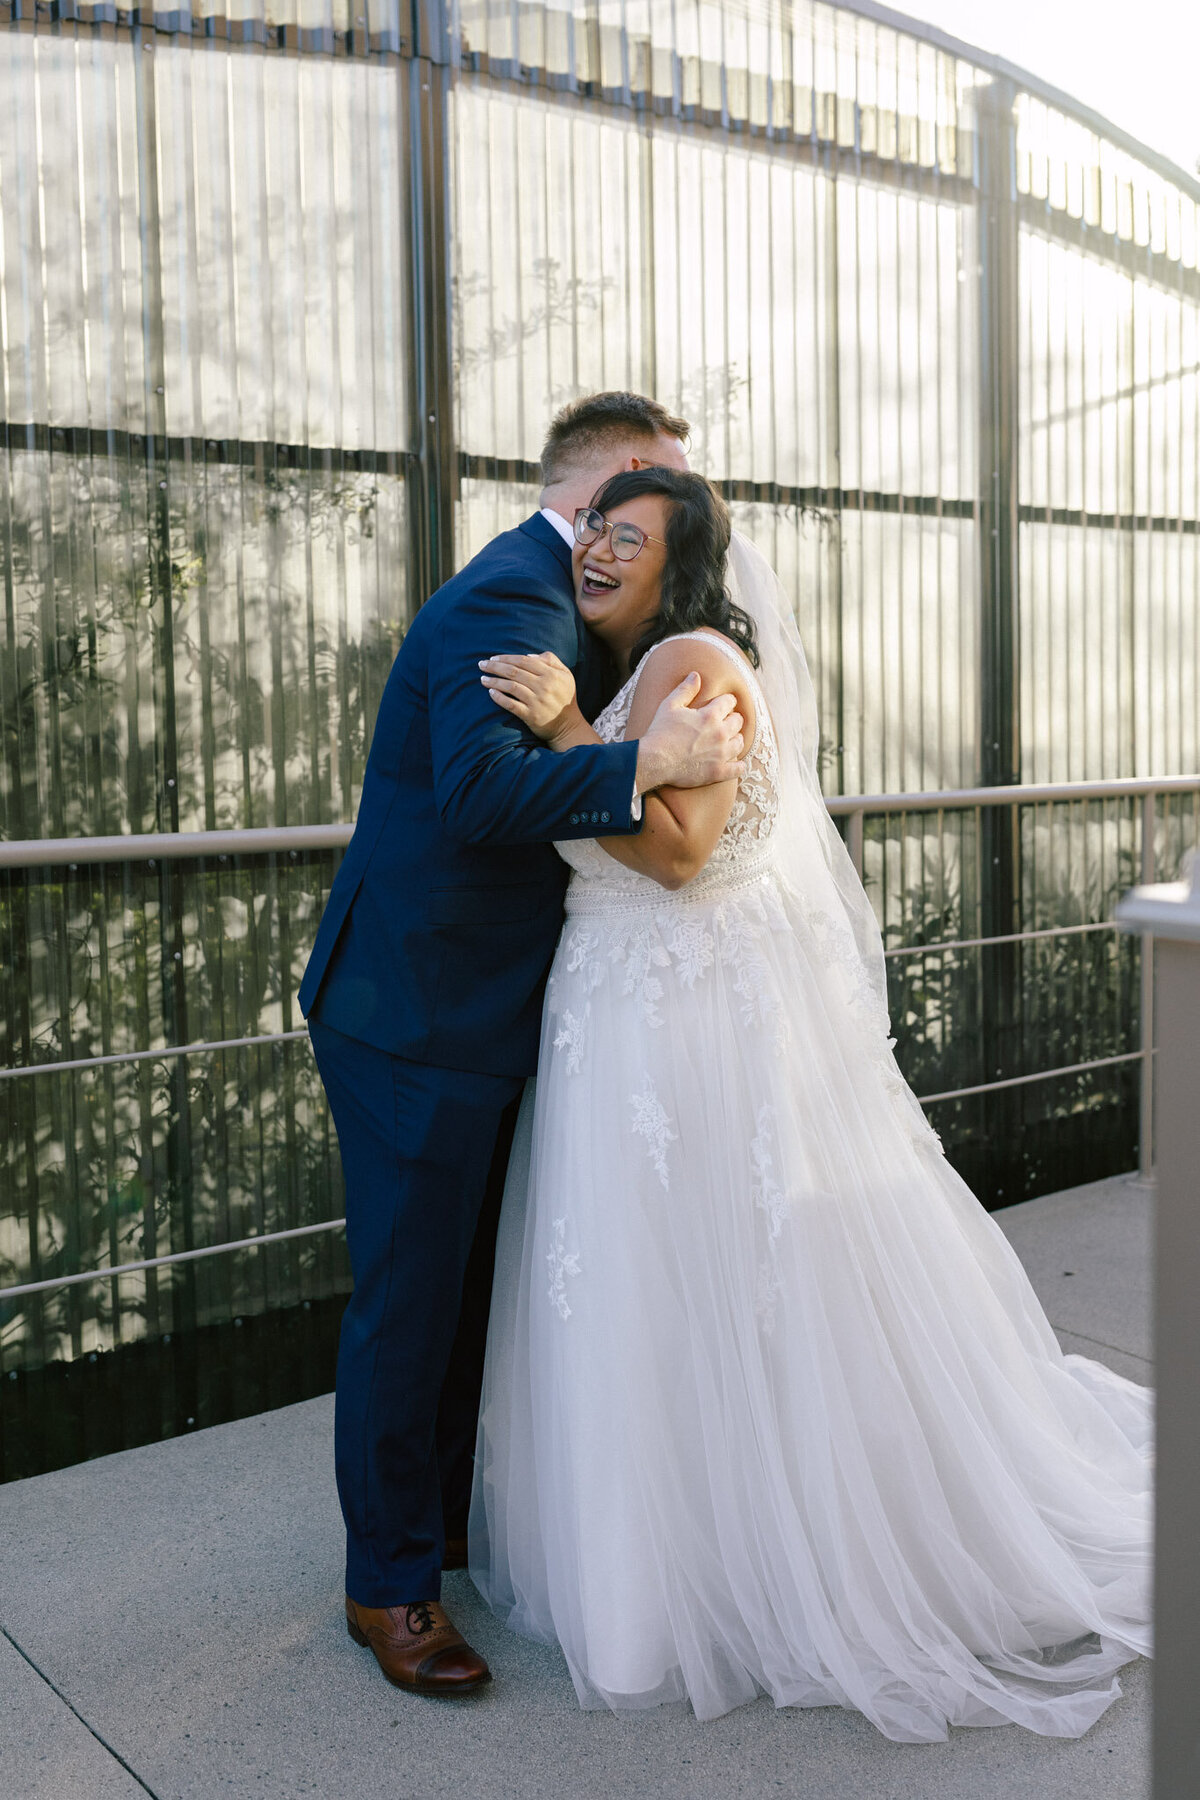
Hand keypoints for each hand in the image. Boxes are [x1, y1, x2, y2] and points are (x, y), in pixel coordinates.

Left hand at [479, 652, 581, 744]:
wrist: (568, 726)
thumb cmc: (564, 697)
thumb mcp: (565, 674)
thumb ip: (551, 660)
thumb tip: (529, 655)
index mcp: (551, 674)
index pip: (523, 661)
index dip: (506, 658)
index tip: (493, 658)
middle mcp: (544, 686)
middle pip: (514, 672)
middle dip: (495, 667)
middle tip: (481, 664)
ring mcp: (537, 701)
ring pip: (510, 687)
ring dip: (494, 681)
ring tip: (482, 679)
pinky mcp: (531, 716)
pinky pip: (511, 705)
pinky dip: (499, 698)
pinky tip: (490, 693)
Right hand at [635, 673, 745, 793]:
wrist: (653, 761)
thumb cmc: (660, 732)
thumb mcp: (670, 705)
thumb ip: (685, 689)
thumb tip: (696, 675)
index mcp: (710, 715)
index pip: (729, 702)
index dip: (726, 701)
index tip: (723, 704)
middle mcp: (720, 733)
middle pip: (738, 721)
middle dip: (732, 719)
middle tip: (726, 721)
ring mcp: (720, 754)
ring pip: (739, 743)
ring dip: (735, 739)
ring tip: (728, 740)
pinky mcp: (717, 772)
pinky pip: (738, 768)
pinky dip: (738, 765)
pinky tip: (735, 763)